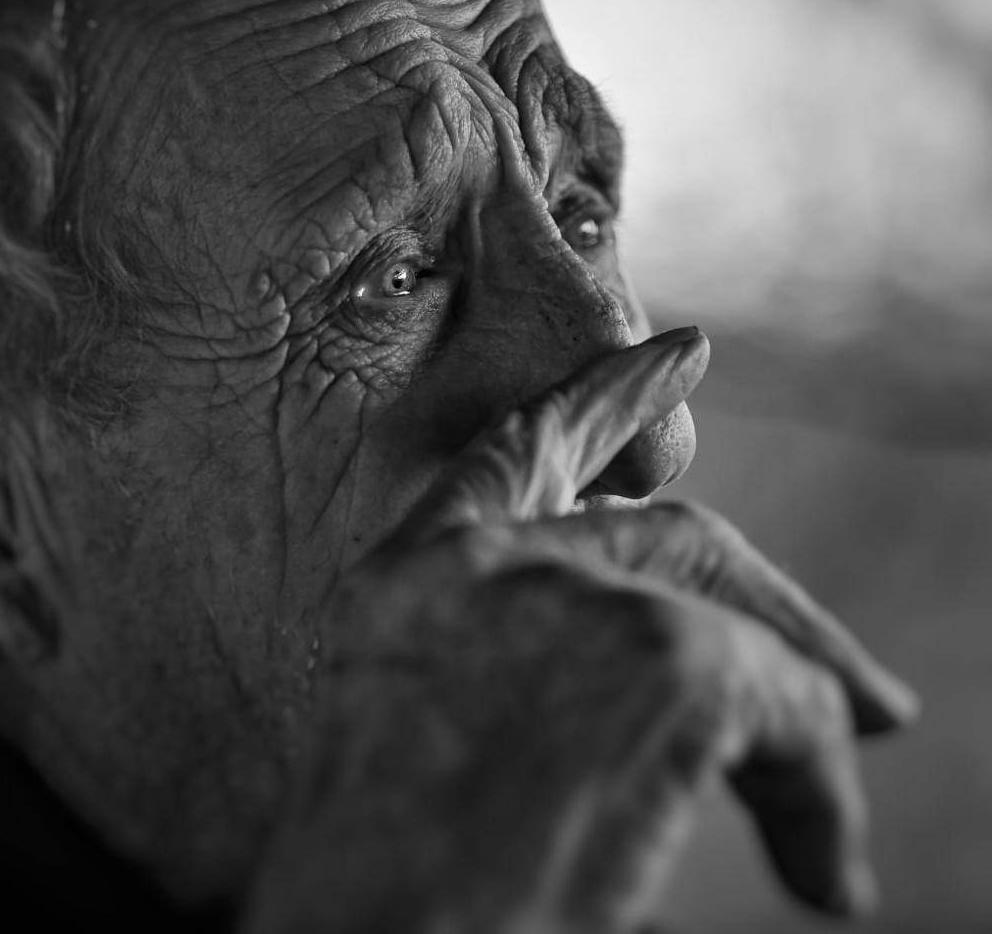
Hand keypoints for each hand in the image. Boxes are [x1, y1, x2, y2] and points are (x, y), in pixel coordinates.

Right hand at [241, 328, 917, 933]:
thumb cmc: (380, 896)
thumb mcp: (425, 750)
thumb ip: (509, 681)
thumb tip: (643, 716)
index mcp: (409, 585)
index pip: (517, 457)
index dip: (602, 405)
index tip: (675, 359)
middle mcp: (484, 565)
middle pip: (664, 532)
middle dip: (767, 598)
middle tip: (860, 683)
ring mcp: (573, 598)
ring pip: (734, 633)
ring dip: (798, 729)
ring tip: (835, 835)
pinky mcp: (662, 660)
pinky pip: (788, 713)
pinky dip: (816, 799)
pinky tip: (824, 875)